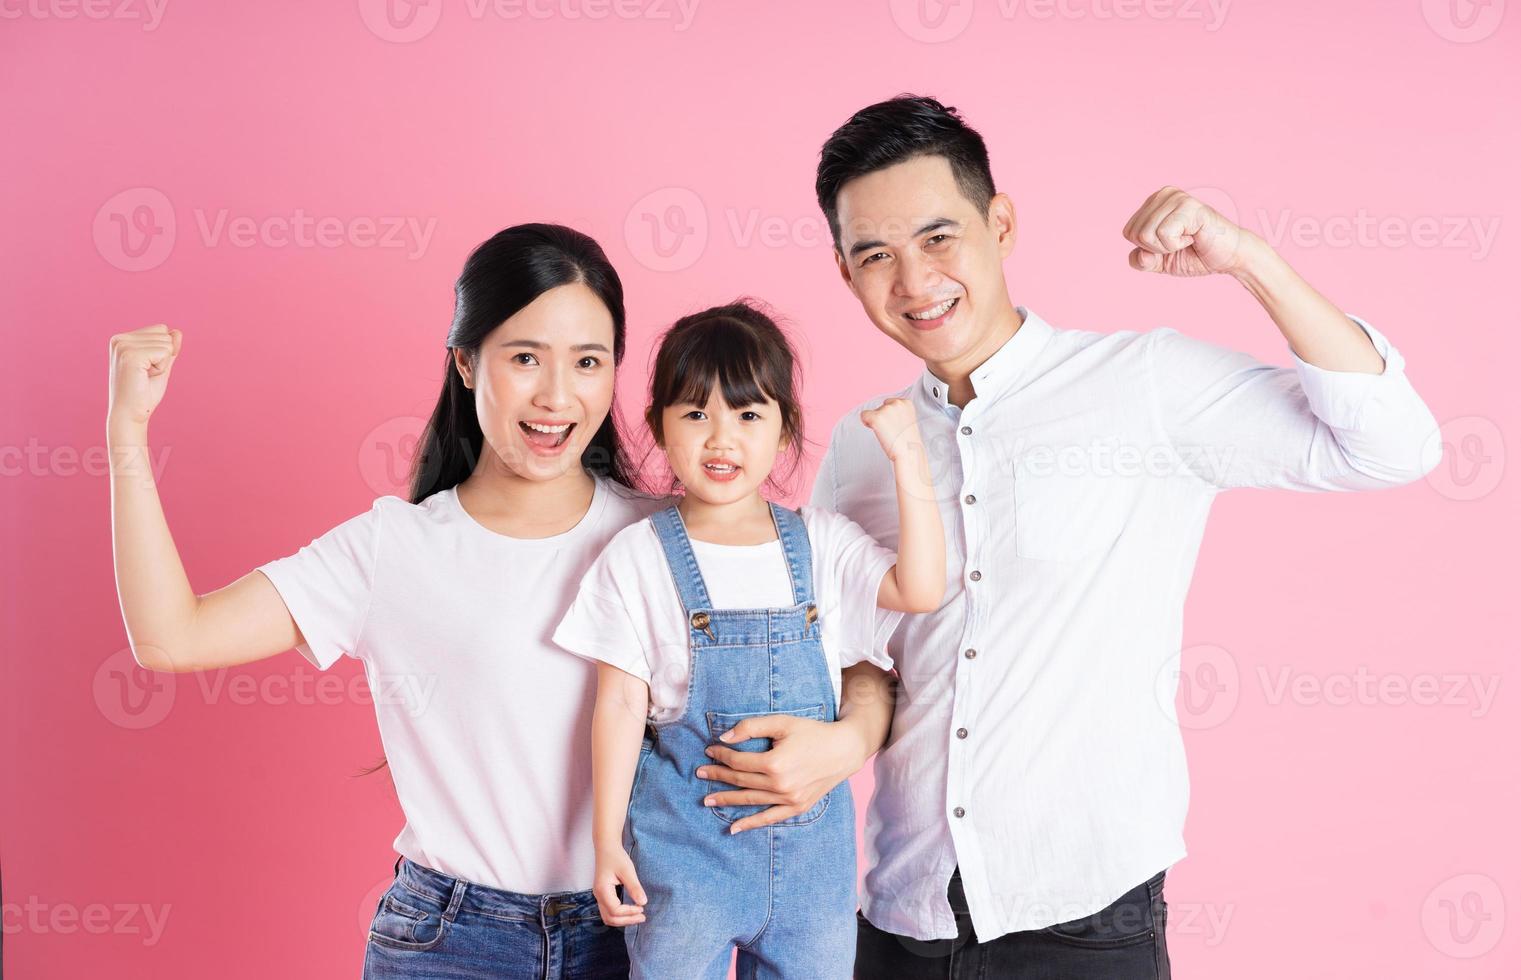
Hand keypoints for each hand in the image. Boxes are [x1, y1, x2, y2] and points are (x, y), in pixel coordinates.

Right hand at [108, 324, 181, 437]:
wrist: (130, 416)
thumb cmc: (143, 394)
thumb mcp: (160, 366)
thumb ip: (168, 349)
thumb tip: (177, 332)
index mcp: (122, 339)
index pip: (160, 329)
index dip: (162, 352)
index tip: (146, 370)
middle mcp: (120, 339)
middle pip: (164, 334)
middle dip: (162, 358)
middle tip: (145, 376)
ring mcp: (123, 346)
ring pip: (166, 343)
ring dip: (162, 364)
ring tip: (144, 377)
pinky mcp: (131, 355)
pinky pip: (165, 352)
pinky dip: (161, 368)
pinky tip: (145, 378)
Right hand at [592, 844, 646, 926]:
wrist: (606, 847)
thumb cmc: (616, 857)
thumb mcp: (627, 870)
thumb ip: (634, 887)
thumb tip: (643, 903)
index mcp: (602, 890)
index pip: (615, 910)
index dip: (629, 912)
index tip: (642, 908)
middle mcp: (598, 896)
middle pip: (610, 918)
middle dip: (626, 920)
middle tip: (642, 917)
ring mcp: (599, 896)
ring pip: (608, 917)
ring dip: (622, 920)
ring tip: (637, 916)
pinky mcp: (603, 895)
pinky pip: (609, 911)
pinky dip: (619, 915)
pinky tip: (630, 911)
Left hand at [698, 713, 867, 833]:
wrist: (843, 750)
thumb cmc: (812, 732)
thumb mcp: (782, 723)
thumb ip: (751, 727)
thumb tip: (724, 738)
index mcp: (774, 762)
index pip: (738, 761)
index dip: (721, 755)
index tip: (709, 750)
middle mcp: (780, 784)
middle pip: (740, 781)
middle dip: (717, 776)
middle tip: (699, 773)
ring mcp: (789, 799)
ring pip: (750, 800)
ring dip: (726, 800)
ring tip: (707, 799)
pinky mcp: (797, 807)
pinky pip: (769, 818)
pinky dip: (750, 824)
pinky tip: (733, 828)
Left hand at [860, 397, 923, 462]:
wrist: (908, 454)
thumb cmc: (907, 443)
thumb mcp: (908, 421)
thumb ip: (898, 413)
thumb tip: (886, 414)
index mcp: (906, 403)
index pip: (889, 403)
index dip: (889, 416)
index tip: (896, 426)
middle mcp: (897, 403)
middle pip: (880, 408)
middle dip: (882, 419)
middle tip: (891, 432)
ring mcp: (886, 410)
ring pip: (872, 413)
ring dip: (876, 423)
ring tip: (887, 434)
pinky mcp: (876, 418)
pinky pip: (863, 416)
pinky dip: (866, 423)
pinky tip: (876, 431)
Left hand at [1122, 186, 1255, 277]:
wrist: (1228, 257)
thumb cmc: (1195, 255)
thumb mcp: (1159, 262)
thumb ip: (1141, 260)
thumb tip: (1140, 254)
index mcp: (1153, 202)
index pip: (1128, 232)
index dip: (1147, 248)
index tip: (1171, 243)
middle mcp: (1163, 194)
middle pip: (1134, 234)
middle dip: (1156, 248)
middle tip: (1182, 242)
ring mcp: (1176, 197)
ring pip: (1146, 234)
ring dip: (1168, 247)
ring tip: (1189, 238)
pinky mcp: (1189, 206)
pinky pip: (1163, 235)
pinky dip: (1177, 245)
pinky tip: (1194, 236)